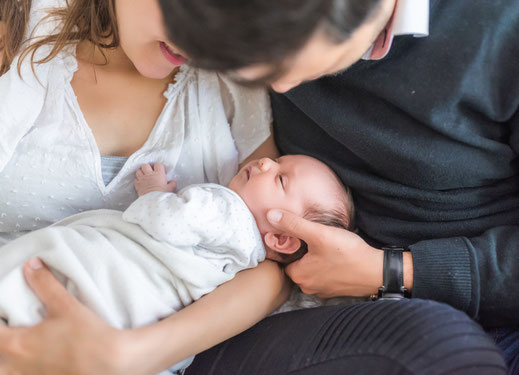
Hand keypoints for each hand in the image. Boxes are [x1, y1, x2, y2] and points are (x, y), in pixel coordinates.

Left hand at [0, 259, 142, 374]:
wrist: (112, 362)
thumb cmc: (89, 337)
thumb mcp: (66, 306)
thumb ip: (45, 284)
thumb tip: (31, 266)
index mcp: (17, 345)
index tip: (4, 314)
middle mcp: (17, 366)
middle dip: (3, 341)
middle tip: (13, 329)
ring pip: (8, 370)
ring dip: (10, 359)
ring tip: (24, 347)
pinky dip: (26, 368)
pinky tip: (40, 360)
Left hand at [134, 163, 175, 195]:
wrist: (152, 201)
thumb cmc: (161, 195)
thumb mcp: (170, 189)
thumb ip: (172, 184)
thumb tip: (173, 182)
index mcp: (159, 174)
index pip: (158, 165)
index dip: (158, 166)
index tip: (159, 169)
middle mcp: (149, 175)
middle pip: (145, 165)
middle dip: (147, 167)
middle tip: (149, 171)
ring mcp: (142, 179)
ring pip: (138, 171)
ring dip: (141, 172)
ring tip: (143, 175)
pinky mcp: (137, 184)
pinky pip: (135, 179)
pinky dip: (137, 179)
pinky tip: (139, 182)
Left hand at [266, 209, 384, 297]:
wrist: (377, 271)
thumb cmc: (348, 253)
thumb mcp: (318, 233)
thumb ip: (293, 224)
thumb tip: (271, 215)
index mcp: (299, 275)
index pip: (283, 259)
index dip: (288, 245)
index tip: (296, 235)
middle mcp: (308, 287)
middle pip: (296, 265)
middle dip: (301, 252)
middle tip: (311, 238)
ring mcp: (323, 290)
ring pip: (311, 270)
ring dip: (314, 259)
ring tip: (323, 245)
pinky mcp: (336, 290)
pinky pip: (324, 275)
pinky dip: (326, 266)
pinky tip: (335, 255)